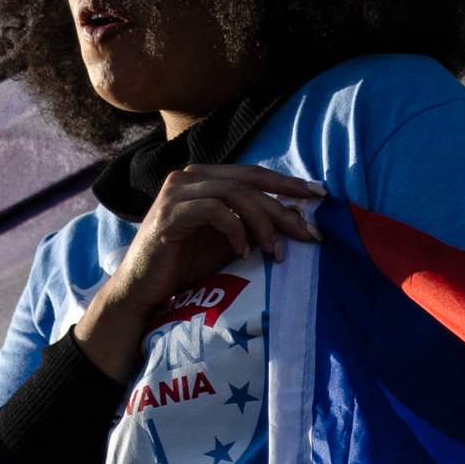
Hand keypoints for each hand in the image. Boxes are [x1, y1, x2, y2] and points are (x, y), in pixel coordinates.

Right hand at [74, 162, 320, 377]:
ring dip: (261, 222)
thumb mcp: (230, 240)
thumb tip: (296, 216)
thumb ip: (255, 223)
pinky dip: (234, 230)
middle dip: (282, 207)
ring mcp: (177, 191)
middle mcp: (189, 176)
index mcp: (205, 177)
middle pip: (248, 182)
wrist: (144, 289)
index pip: (253, 174)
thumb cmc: (186, 264)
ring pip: (234, 194)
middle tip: (308, 232)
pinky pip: (214, 210)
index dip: (287, 182)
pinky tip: (242, 251)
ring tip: (274, 251)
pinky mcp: (169, 213)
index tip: (319, 195)